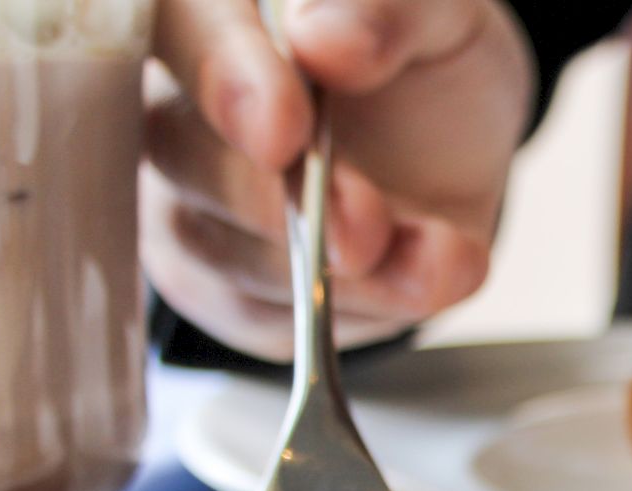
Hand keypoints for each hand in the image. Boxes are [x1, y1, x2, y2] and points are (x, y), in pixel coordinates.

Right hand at [144, 0, 533, 360]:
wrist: (454, 138)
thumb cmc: (416, 54)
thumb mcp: (435, 13)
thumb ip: (385, 10)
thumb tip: (328, 40)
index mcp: (210, 16)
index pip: (178, 29)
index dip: (222, 78)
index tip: (282, 127)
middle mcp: (177, 109)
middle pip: (181, 154)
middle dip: (272, 201)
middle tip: (362, 225)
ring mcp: (193, 205)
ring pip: (221, 252)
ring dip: (325, 273)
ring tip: (423, 257)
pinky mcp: (228, 289)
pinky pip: (267, 319)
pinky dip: (355, 312)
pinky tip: (424, 279)